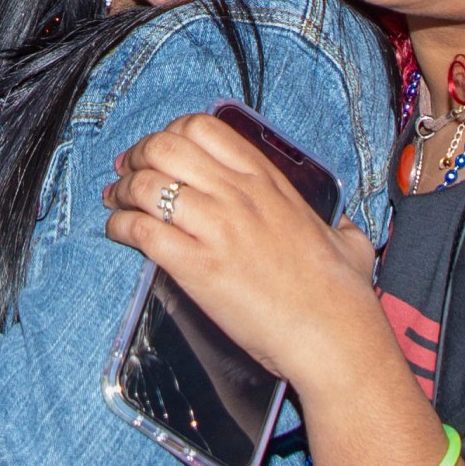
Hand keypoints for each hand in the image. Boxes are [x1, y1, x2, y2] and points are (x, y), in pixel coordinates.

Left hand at [104, 115, 387, 390]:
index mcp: (269, 181)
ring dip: (122, 190)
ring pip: (147, 185)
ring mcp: (217, 228)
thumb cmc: (342, 294)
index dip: (170, 133)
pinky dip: (121, 227)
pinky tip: (118, 232)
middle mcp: (239, 195)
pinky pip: (143, 231)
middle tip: (126, 171)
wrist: (334, 336)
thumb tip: (343, 225)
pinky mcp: (198, 267)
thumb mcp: (348, 240)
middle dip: (138, 155)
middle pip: (165, 147)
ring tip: (116, 202)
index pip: (203, 128)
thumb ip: (340, 223)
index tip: (159, 149)